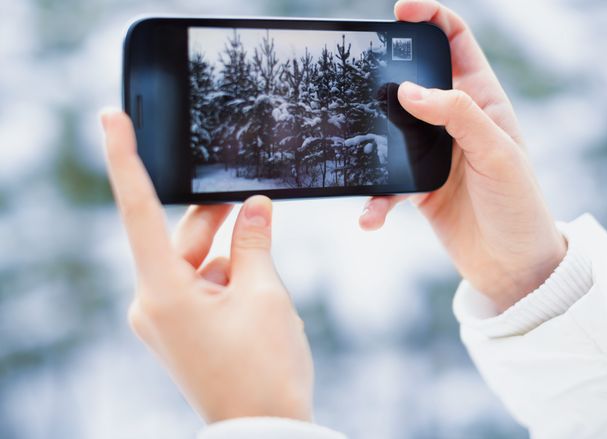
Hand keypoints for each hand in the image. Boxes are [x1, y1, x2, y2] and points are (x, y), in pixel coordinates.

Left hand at [100, 109, 312, 421]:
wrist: (266, 427)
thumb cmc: (266, 368)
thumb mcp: (266, 294)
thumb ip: (256, 241)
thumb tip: (256, 206)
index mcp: (164, 292)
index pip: (139, 210)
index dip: (125, 159)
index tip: (112, 118)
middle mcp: (153, 303)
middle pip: (182, 238)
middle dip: (221, 222)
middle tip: (257, 206)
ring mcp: (164, 318)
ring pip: (195, 261)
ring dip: (231, 255)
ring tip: (266, 275)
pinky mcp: (178, 328)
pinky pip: (199, 284)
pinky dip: (228, 277)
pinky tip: (258, 293)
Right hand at [360, 0, 566, 310]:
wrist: (511, 265)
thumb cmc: (518, 205)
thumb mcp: (498, 154)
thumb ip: (458, 116)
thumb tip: (410, 90)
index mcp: (481, 100)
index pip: (455, 42)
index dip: (431, 18)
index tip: (400, 12)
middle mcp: (453, 121)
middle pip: (413, 79)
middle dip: (386, 74)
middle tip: (360, 76)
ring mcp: (432, 152)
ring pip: (389, 130)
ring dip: (370, 143)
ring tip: (356, 154)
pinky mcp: (416, 185)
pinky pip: (385, 183)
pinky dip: (374, 199)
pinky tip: (370, 217)